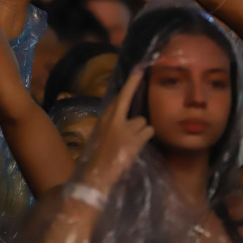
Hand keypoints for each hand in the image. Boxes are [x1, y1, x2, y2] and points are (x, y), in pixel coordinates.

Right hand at [79, 67, 153, 190]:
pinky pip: (148, 132)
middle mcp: (115, 119)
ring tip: (131, 144)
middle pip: (133, 106)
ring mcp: (126, 129)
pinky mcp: (135, 140)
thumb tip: (124, 123)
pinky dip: (145, 139)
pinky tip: (136, 148)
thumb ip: (110, 127)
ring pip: (143, 122)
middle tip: (133, 118)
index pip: (120, 95)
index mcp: (105, 117)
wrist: (93, 175)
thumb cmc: (93, 159)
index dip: (131, 81)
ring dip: (141, 131)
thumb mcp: (98, 137)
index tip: (139, 67)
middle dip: (135, 112)